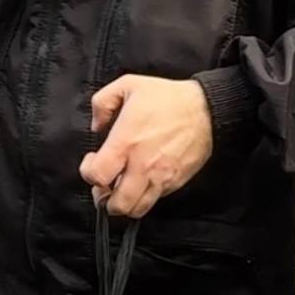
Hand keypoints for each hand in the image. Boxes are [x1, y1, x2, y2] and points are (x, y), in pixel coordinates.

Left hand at [79, 75, 213, 218]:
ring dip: (124, 204)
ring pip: (136, 210)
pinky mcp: (175, 182)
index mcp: (126, 143)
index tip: (93, 160)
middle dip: (104, 199)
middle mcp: (142, 166)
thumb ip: (102, 103)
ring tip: (121, 189)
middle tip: (105, 184)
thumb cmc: (168, 97)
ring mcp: (160, 178)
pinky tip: (141, 182)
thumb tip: (96, 126)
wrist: (206, 109)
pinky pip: (154, 201)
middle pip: (116, 205)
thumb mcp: (128, 85)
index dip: (88, 173)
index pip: (97, 176)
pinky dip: (143, 197)